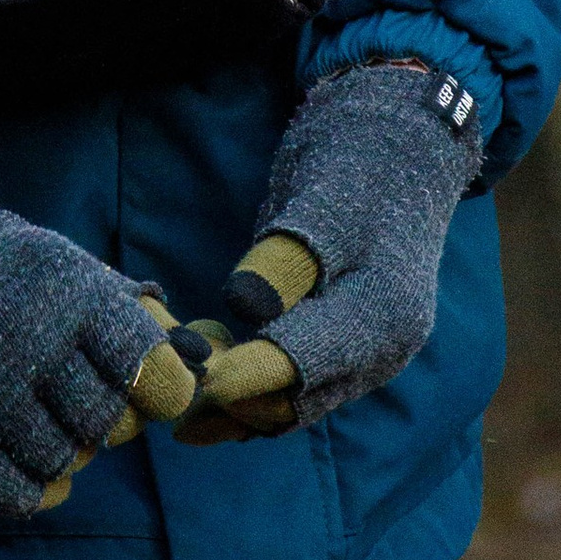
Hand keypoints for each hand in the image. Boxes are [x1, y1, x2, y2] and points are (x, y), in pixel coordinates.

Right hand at [0, 152, 200, 517]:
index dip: (161, 388)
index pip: (153, 370)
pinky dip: (33, 488)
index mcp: (71, 293)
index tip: (152, 388)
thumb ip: (128, 316)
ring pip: (65, 460)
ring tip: (37, 414)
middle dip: (102, 416)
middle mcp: (32, 342)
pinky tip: (23, 459)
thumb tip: (196, 368)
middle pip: (109, 423)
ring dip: (62, 447)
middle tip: (73, 394)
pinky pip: (17, 494)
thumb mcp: (66, 268)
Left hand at [175, 62, 481, 446]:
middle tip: (160, 385)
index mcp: (382, 317)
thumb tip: (245, 306)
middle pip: (291, 401)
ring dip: (232, 404)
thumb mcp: (318, 204)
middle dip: (223, 398)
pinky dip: (251, 391)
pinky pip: (296, 390)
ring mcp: (370, 359)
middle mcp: (382, 353)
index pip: (296, 366)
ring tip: (173, 398)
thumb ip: (282, 261)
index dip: (232, 376)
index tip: (179, 374)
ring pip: (291, 405)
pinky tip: (206, 380)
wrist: (400, 154)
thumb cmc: (356, 169)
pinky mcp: (350, 353)